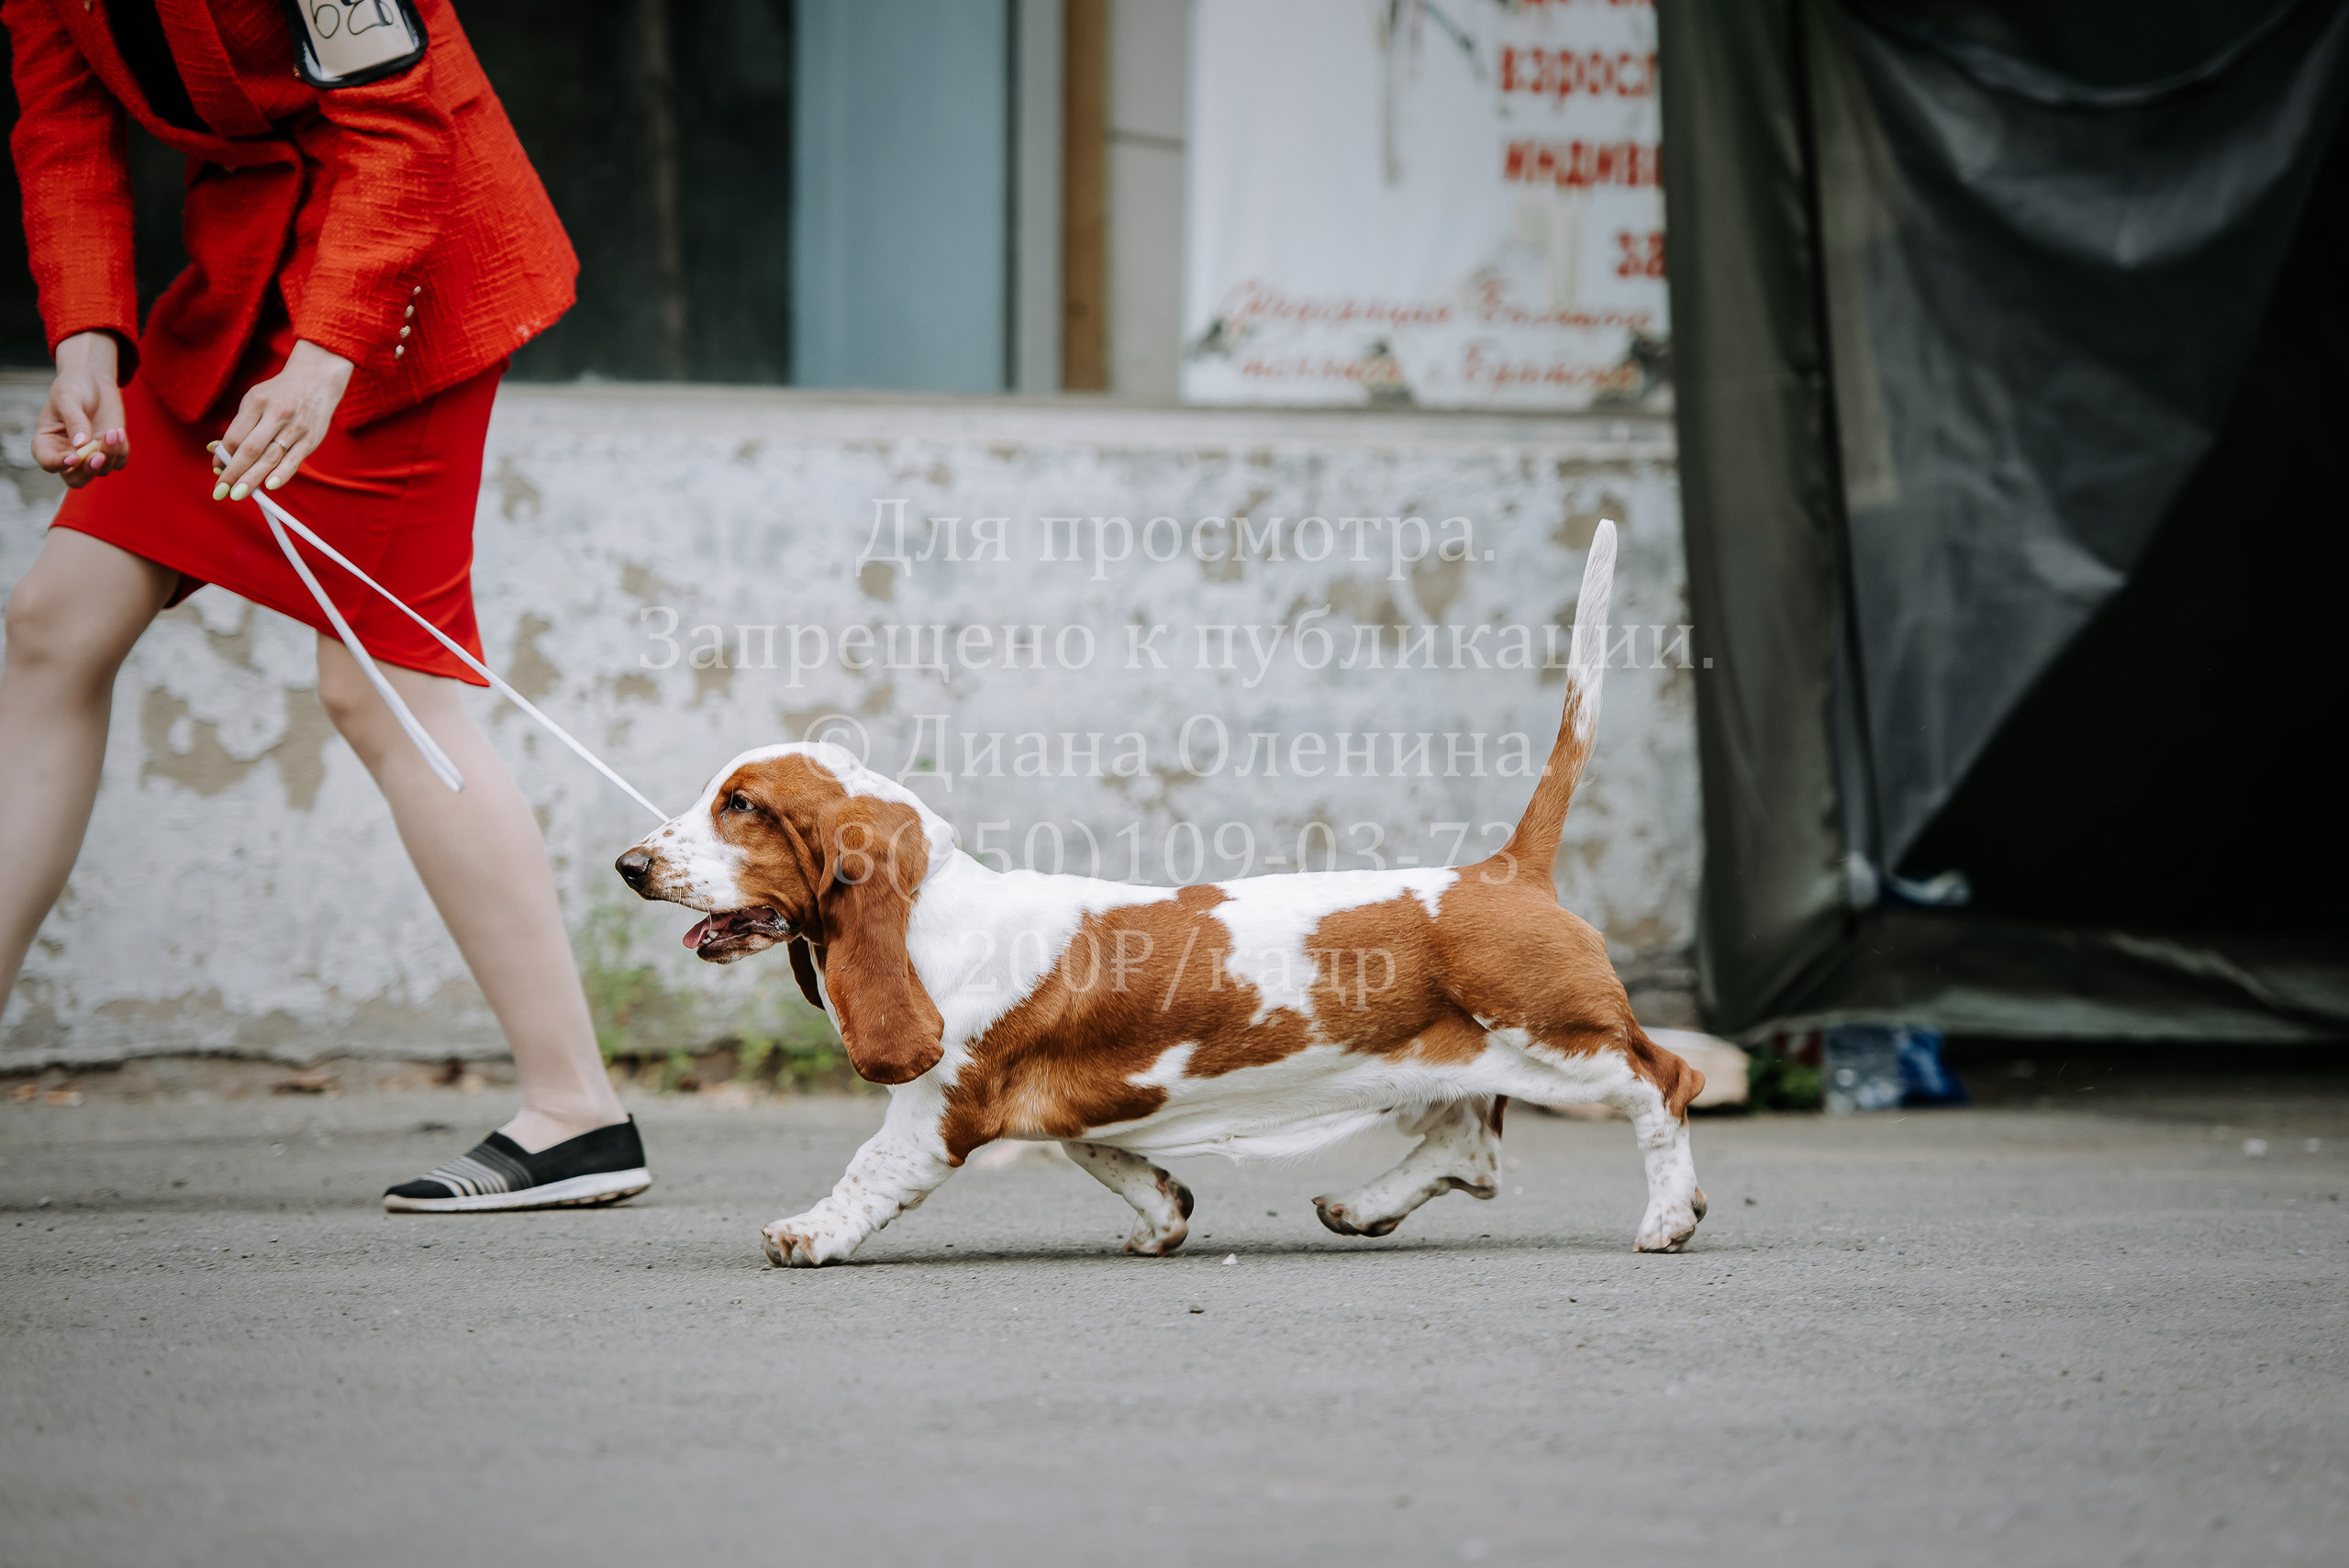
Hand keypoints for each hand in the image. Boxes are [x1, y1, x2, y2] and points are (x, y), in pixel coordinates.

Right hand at [35, 332, 128, 488]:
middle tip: (98, 456)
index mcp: (46, 443)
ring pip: (101, 471)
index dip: (59, 464)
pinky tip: (118, 432)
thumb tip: (80, 445)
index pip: (49, 463)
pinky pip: (119, 462)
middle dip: (88, 472)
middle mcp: (67, 454)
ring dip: (109, 454)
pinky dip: (121, 451)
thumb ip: (74, 422)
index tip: (73, 457)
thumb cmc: (73, 387)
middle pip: (76, 479)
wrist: (94, 380)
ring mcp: (90, 455)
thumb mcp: (69, 400)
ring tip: (113, 431)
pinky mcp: (110, 451)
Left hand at [211, 339, 353, 500]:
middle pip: (250, 449)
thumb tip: (215, 451)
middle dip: (233, 473)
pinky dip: (281, 474)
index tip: (216, 472)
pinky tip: (269, 486)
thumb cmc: (279, 394)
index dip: (223, 457)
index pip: (235, 436)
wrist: (316, 380)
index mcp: (257, 402)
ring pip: (270, 458)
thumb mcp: (254, 401)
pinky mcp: (311, 439)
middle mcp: (276, 414)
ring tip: (238, 494)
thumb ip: (238, 426)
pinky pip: (294, 460)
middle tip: (221, 492)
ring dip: (252, 478)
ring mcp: (296, 427)